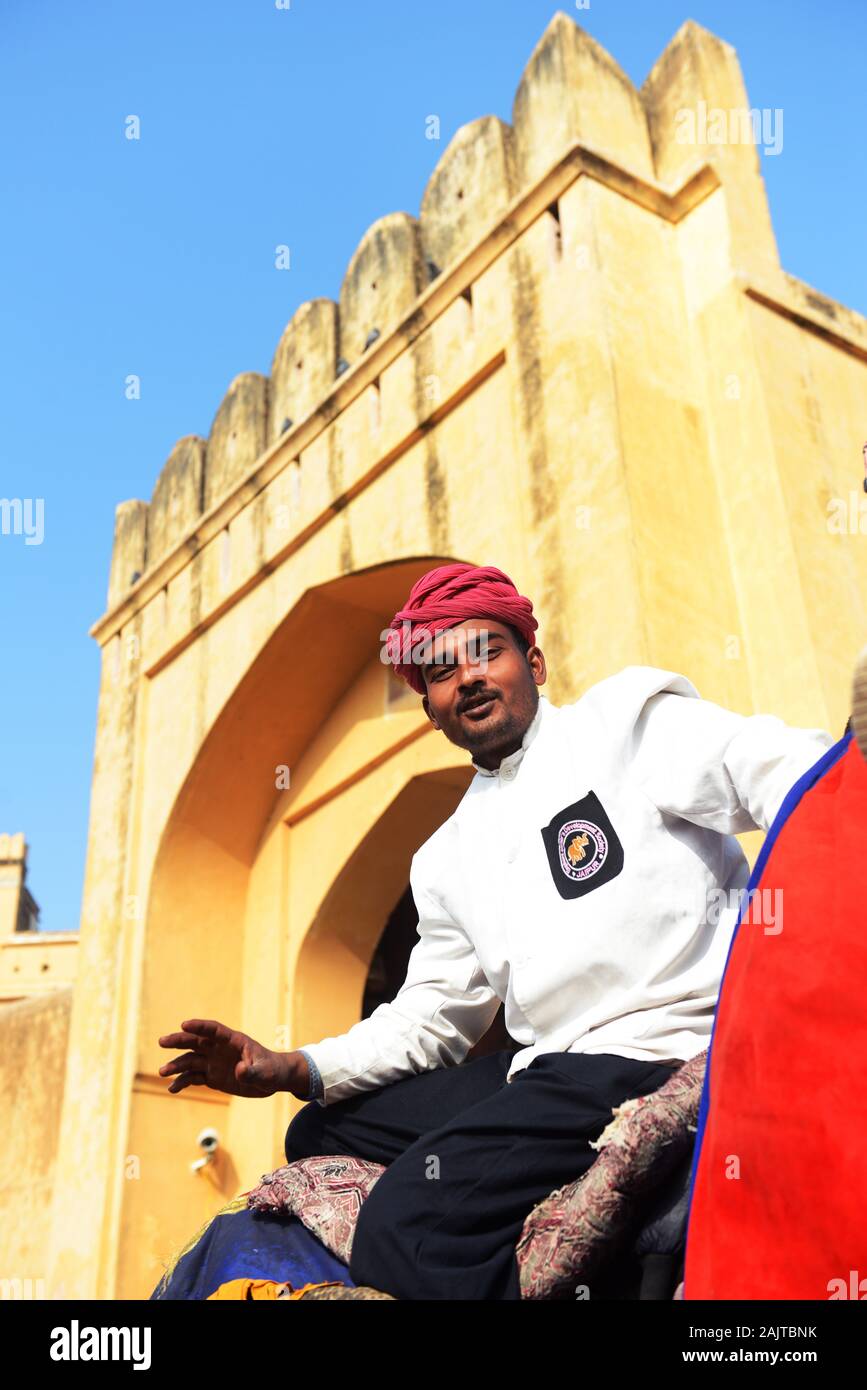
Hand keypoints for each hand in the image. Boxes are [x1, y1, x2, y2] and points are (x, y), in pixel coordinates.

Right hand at [157, 1019, 308, 1098]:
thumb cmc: (271, 1070)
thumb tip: (239, 1070)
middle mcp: (219, 1049)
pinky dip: (182, 1081)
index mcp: (233, 1041)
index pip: (214, 1030)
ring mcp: (214, 1062)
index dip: (199, 1026)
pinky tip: (172, 1089)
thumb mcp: (265, 1072)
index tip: (184, 1024)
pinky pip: (193, 1077)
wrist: (272, 1080)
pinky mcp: (212, 1076)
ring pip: (191, 1060)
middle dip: (179, 1041)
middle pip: (196, 1041)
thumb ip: (252, 1072)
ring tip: (163, 1072)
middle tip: (162, 1041)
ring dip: (176, 1065)